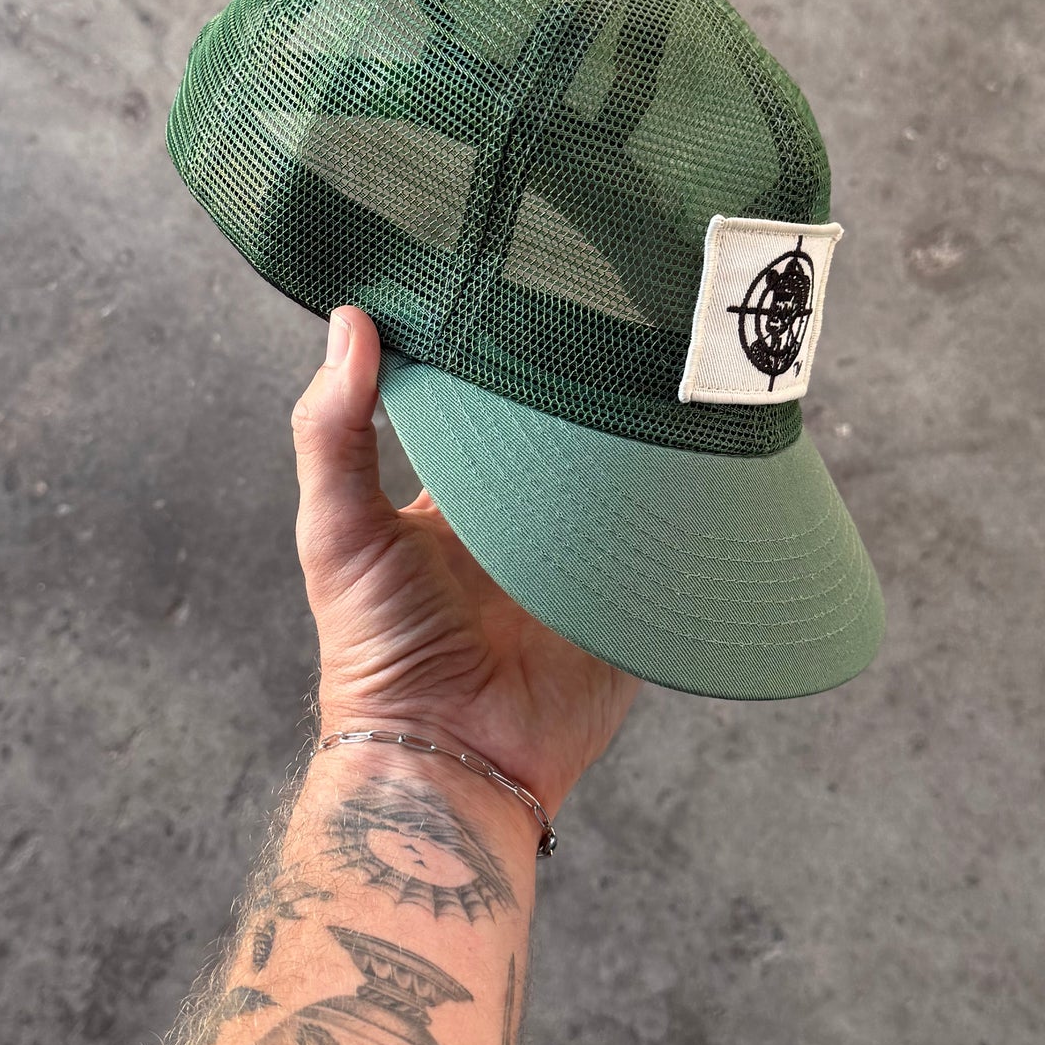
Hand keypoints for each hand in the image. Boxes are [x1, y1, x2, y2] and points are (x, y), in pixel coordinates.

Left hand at [291, 307, 640, 818]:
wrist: (451, 756)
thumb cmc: (378, 649)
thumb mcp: (340, 529)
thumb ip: (334, 430)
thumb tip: (349, 322)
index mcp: (457, 494)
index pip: (488, 406)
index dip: (507, 358)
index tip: (534, 287)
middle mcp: (521, 520)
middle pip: (565, 438)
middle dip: (592, 395)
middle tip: (627, 321)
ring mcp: (580, 559)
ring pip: (625, 483)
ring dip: (646, 448)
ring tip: (680, 379)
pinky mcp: (629, 601)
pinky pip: (669, 547)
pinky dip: (688, 515)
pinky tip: (710, 459)